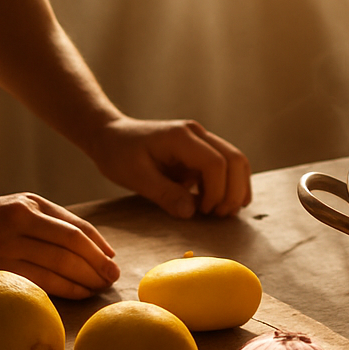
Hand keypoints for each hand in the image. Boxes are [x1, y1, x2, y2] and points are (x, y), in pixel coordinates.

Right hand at [0, 193, 119, 298]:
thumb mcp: (5, 208)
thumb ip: (38, 222)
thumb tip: (78, 246)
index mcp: (28, 203)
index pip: (76, 226)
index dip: (99, 245)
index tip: (112, 260)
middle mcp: (20, 218)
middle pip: (73, 243)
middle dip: (98, 263)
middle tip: (113, 279)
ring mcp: (5, 242)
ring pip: (59, 263)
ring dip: (85, 279)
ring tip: (99, 289)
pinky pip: (37, 280)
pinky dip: (62, 289)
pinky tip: (75, 295)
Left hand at [88, 117, 250, 218]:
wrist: (111, 136)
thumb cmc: (118, 154)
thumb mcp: (136, 178)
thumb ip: (165, 194)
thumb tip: (191, 213)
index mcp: (180, 137)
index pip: (215, 163)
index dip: (217, 191)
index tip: (204, 211)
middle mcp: (197, 134)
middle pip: (235, 159)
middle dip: (234, 191)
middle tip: (220, 216)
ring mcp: (202, 140)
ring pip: (237, 162)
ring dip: (236, 188)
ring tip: (222, 212)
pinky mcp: (201, 151)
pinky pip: (226, 167)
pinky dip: (227, 186)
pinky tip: (216, 204)